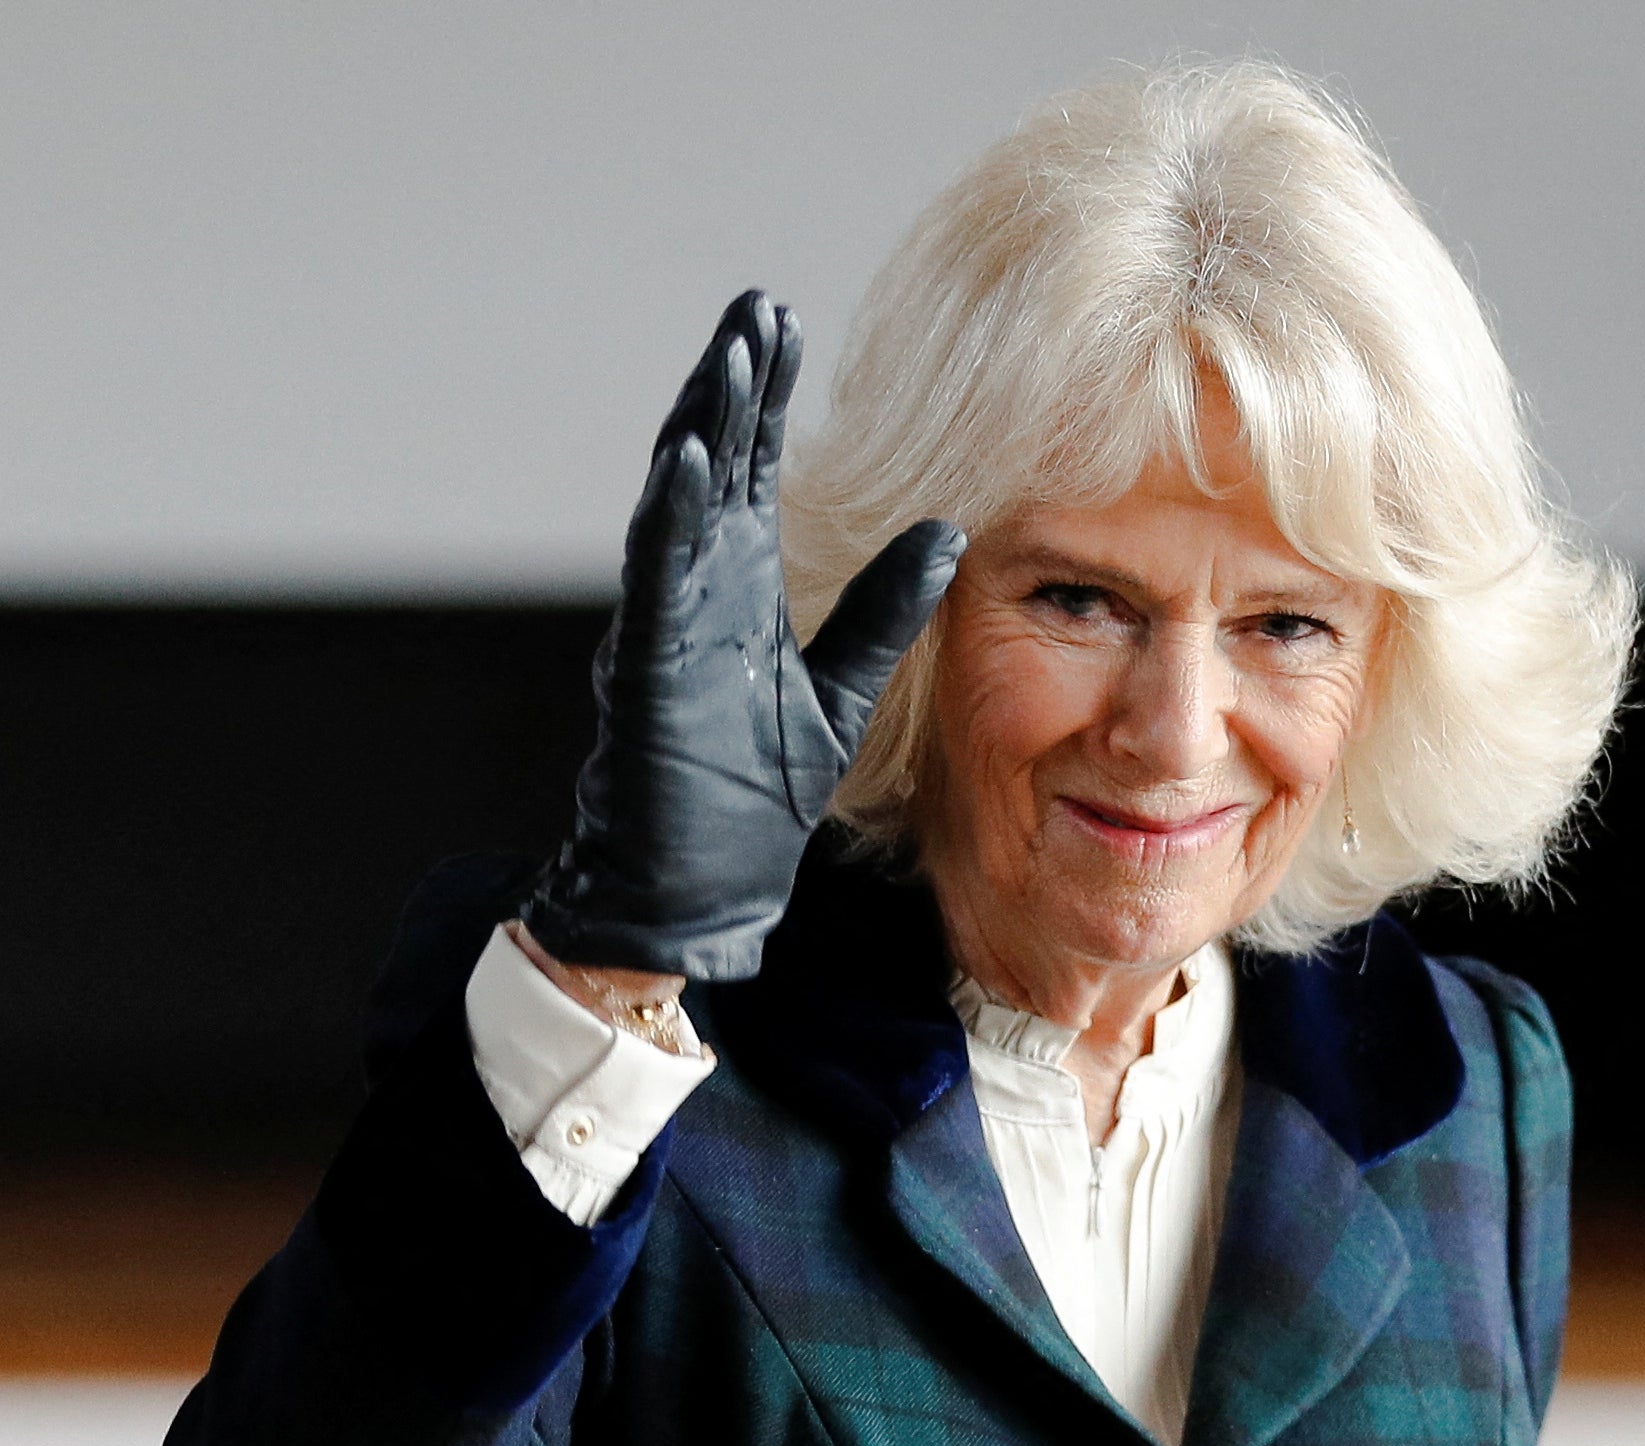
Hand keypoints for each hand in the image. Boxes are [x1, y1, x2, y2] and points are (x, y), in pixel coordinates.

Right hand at [523, 290, 961, 983]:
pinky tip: (693, 457)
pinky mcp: (648, 668)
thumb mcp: (839, 693)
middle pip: (714, 467)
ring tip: (728, 355)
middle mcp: (695, 594)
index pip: (754, 476)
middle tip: (757, 307)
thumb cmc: (746, 799)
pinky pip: (657, 579)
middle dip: (733, 386)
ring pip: (679, 503)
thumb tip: (948, 533)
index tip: (786, 324)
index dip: (766, 399)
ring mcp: (666, 625)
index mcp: (737, 595)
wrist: (694, 892)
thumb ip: (884, 612)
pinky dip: (673, 517)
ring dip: (702, 427)